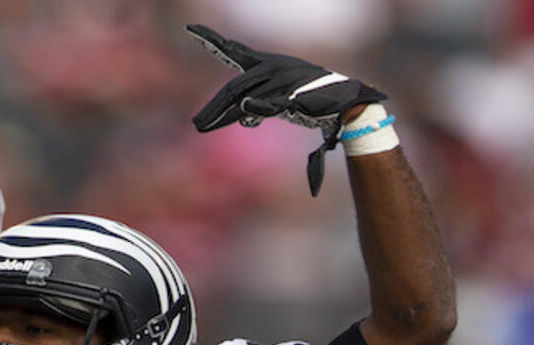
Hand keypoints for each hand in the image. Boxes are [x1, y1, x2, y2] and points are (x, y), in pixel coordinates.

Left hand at [186, 23, 385, 193]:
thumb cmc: (308, 101)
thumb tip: (241, 116)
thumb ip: (255, 108)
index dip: (211, 39)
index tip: (189, 29)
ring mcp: (284, 81)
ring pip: (245, 96)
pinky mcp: (295, 96)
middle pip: (234, 87)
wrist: (344, 104)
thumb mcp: (276, 101)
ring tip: (202, 127)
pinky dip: (259, 107)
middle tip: (196, 125)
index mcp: (266, 65)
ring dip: (222, 113)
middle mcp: (272, 68)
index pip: (234, 52)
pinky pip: (272, 103)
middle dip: (213, 107)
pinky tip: (247, 112)